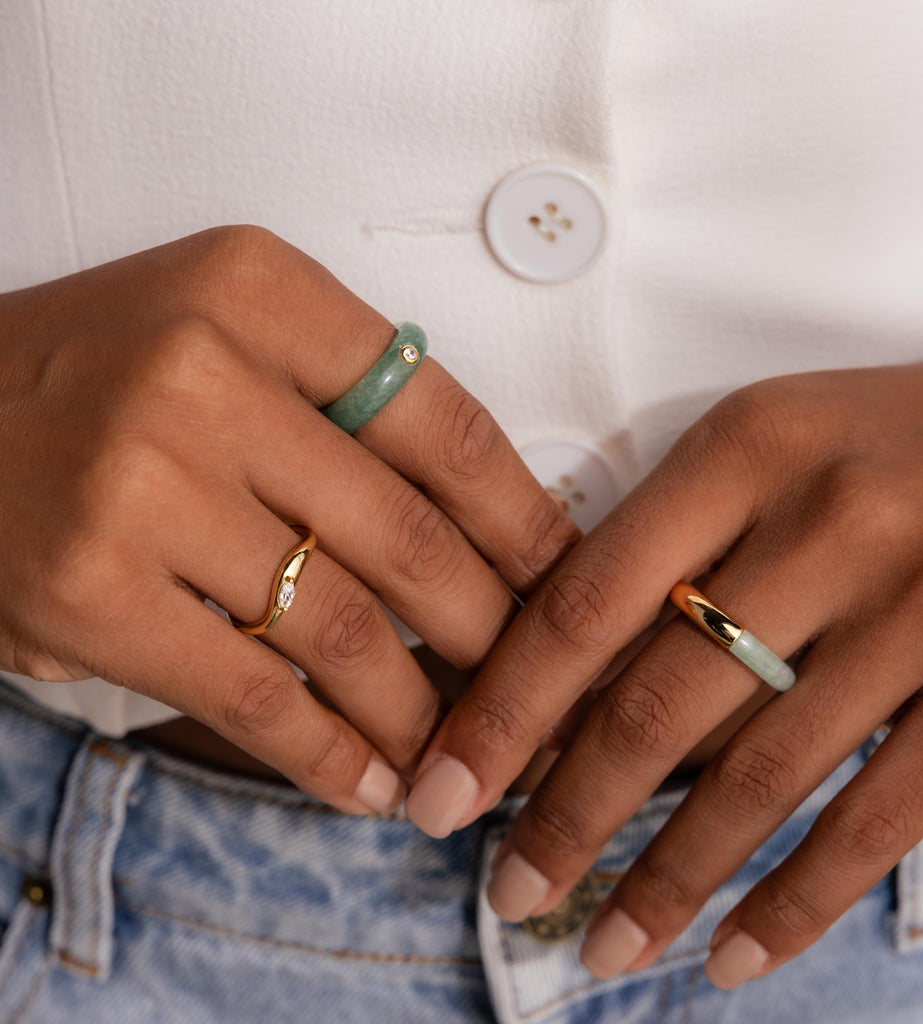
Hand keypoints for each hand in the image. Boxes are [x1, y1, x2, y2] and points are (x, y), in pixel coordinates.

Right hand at [0, 226, 578, 813]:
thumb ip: (349, 405)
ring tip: (456, 749)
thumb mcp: (228, 332)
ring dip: (419, 710)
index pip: (447, 426)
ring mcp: (140, 483)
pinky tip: (369, 782)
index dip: (527, 524)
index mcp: (259, 292)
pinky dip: (330, 755)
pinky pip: (255, 695)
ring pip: (344, 629)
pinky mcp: (88, 592)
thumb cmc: (99, 377)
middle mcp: (202, 373)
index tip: (566, 585)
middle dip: (492, 635)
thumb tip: (491, 523)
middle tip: (533, 690)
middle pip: (411, 538)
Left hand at [404, 341, 922, 985]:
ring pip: (759, 780)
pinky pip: (878, 821)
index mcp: (744, 450)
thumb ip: (669, 544)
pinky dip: (796, 901)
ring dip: (666, 878)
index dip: (502, 710)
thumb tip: (561, 682)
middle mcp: (830, 523)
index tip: (443, 789)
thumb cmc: (891, 442)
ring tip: (601, 940)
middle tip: (507, 886)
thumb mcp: (769, 445)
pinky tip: (733, 952)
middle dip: (566, 816)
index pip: (586, 601)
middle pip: (658, 704)